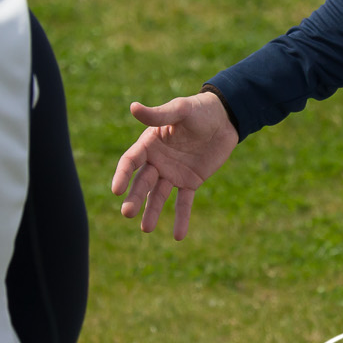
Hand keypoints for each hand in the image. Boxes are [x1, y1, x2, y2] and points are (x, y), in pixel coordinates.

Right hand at [112, 88, 239, 240]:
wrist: (225, 119)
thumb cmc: (199, 110)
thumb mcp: (180, 109)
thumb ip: (159, 114)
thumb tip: (133, 107)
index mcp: (149, 144)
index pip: (131, 161)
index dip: (122, 175)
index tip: (116, 190)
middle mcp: (157, 162)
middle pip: (142, 182)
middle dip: (135, 198)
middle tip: (127, 213)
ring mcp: (172, 174)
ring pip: (159, 196)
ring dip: (152, 212)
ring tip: (146, 229)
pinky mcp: (190, 182)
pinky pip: (183, 202)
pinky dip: (181, 218)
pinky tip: (178, 236)